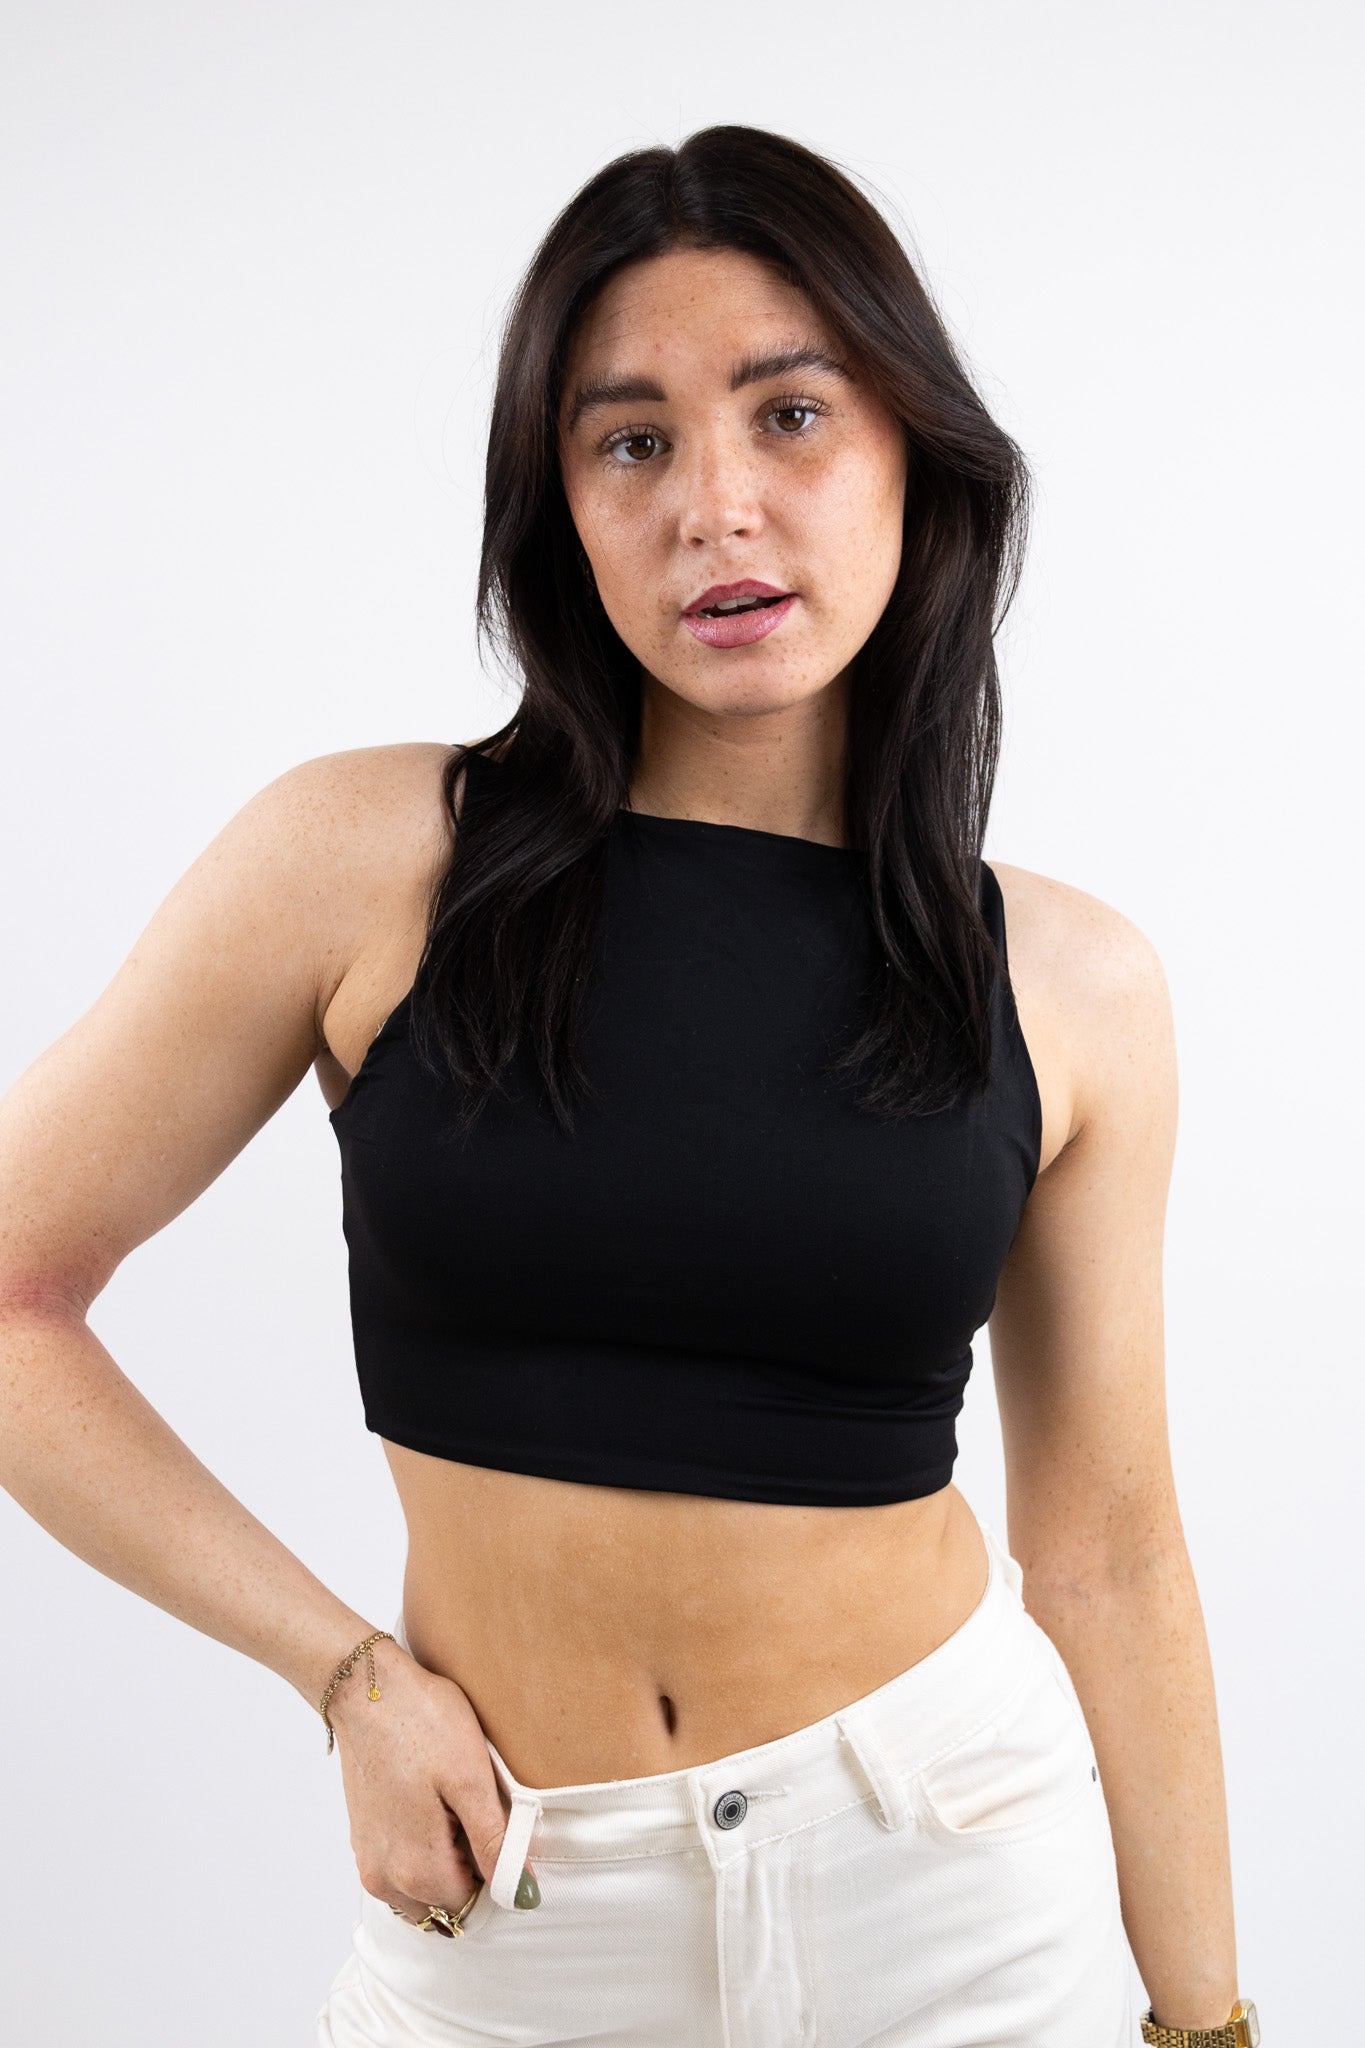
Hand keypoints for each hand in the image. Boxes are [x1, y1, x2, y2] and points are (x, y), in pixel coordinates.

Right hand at [328, 1635, 533, 1922]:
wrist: (366, 1687)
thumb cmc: (422, 1723)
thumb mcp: (472, 1779)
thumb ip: (497, 1843)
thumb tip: (523, 1893)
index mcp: (416, 1871)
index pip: (472, 1904)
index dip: (494, 1872)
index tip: (496, 1829)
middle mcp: (384, 1880)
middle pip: (445, 1902)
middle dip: (467, 1870)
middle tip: (472, 1812)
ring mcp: (368, 1861)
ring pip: (421, 1890)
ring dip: (444, 1862)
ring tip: (451, 1806)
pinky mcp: (362, 1840)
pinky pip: (401, 1869)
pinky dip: (421, 1850)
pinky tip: (430, 1802)